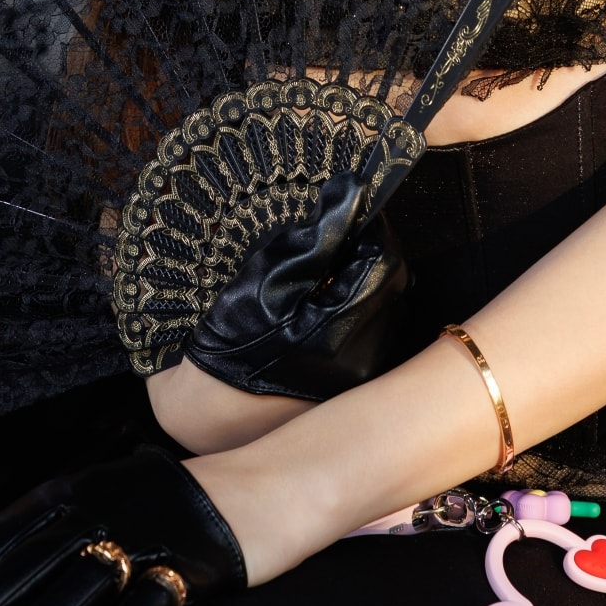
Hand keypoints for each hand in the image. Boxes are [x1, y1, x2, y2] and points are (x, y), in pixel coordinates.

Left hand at [0, 445, 245, 605]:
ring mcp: (154, 534)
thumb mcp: (116, 496)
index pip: (10, 529)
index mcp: (86, 487)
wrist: (270, 484)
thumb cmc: (179, 503)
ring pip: (87, 578)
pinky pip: (149, 604)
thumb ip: (64, 526)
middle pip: (36, 555)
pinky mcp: (195, 564)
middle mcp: (113, 505)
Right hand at [185, 169, 409, 399]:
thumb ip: (317, 235)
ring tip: (322, 274)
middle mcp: (364, 358)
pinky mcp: (360, 380)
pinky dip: (358, 303)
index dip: (371, 227)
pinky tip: (322, 304)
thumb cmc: (229, 343)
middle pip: (392, 283)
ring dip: (365, 277)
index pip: (384, 261)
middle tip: (331, 238)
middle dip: (369, 251)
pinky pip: (375, 326)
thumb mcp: (265, 277)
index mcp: (340, 332)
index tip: (348, 209)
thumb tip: (355, 192)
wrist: (214, 413)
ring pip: (387, 304)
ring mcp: (366, 373)